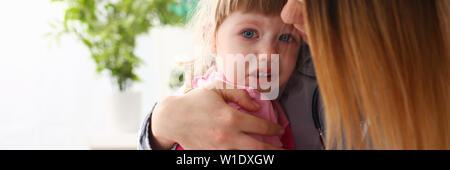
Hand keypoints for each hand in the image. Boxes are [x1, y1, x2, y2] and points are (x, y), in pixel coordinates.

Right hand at [150, 88, 284, 149]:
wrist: (172, 119)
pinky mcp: (212, 156)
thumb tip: (257, 107)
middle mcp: (228, 136)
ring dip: (263, 158)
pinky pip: (233, 161)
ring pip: (248, 158)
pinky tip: (250, 157)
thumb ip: (240, 95)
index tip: (280, 130)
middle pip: (260, 148)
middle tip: (285, 151)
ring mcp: (220, 149)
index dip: (275, 129)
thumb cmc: (195, 101)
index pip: (261, 126)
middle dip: (276, 151)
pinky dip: (245, 160)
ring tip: (273, 156)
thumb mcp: (217, 90)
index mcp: (231, 117)